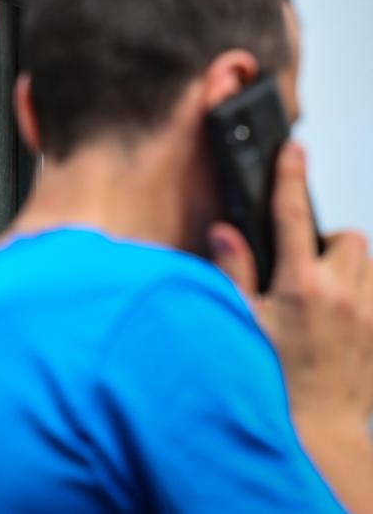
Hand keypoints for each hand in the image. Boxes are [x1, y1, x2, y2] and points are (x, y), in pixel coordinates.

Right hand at [211, 142, 372, 426]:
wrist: (316, 432)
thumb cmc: (274, 383)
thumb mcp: (242, 323)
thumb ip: (234, 272)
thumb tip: (225, 233)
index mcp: (300, 286)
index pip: (292, 214)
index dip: (291, 175)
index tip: (294, 151)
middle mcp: (342, 294)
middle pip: (346, 237)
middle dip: (326, 241)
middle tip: (303, 263)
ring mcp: (369, 314)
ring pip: (369, 264)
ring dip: (349, 268)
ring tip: (323, 295)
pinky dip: (363, 294)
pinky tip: (341, 319)